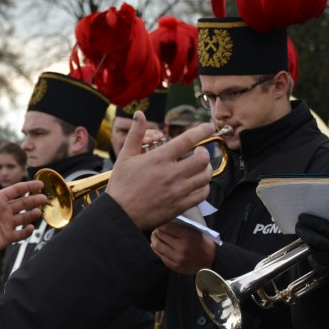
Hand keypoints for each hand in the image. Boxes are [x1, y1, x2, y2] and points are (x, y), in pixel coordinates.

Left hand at [0, 163, 46, 253]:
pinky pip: (20, 234)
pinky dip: (27, 232)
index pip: (17, 190)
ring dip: (32, 215)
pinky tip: (30, 227)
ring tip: (39, 212)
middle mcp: (3, 211)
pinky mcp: (7, 237)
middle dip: (34, 200)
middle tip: (45, 198)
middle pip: (23, 203)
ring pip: (23, 218)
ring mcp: (6, 224)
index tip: (41, 184)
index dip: (29, 186)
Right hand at [106, 111, 212, 230]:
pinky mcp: (180, 205)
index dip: (202, 131)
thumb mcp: (125, 156)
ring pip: (205, 176)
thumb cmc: (121, 185)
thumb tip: (139, 115)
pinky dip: (204, 186)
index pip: (187, 140)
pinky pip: (202, 194)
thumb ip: (135, 134)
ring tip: (200, 167)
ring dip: (206, 169)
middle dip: (205, 152)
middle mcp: (171, 173)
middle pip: (202, 158)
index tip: (208, 127)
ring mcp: (177, 191)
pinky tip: (198, 184)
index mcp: (159, 158)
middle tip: (200, 151)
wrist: (120, 214)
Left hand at [151, 220, 216, 273]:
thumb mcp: (196, 230)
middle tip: (157, 229)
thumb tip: (166, 219)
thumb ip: (181, 225)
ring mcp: (177, 258)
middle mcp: (181, 247)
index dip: (161, 223)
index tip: (161, 222)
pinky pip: (159, 255)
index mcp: (187, 236)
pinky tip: (158, 245)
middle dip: (157, 230)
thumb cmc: (203, 242)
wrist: (211, 260)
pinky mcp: (174, 266)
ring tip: (156, 236)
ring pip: (157, 245)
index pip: (166, 226)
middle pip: (159, 235)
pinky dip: (157, 249)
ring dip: (154, 239)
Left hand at [295, 213, 328, 274]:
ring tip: (305, 240)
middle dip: (303, 231)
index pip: (322, 225)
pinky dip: (314, 260)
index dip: (310, 221)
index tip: (303, 217)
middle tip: (298, 226)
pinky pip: (318, 265)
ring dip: (308, 245)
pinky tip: (314, 257)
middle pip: (313, 237)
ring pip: (313, 251)